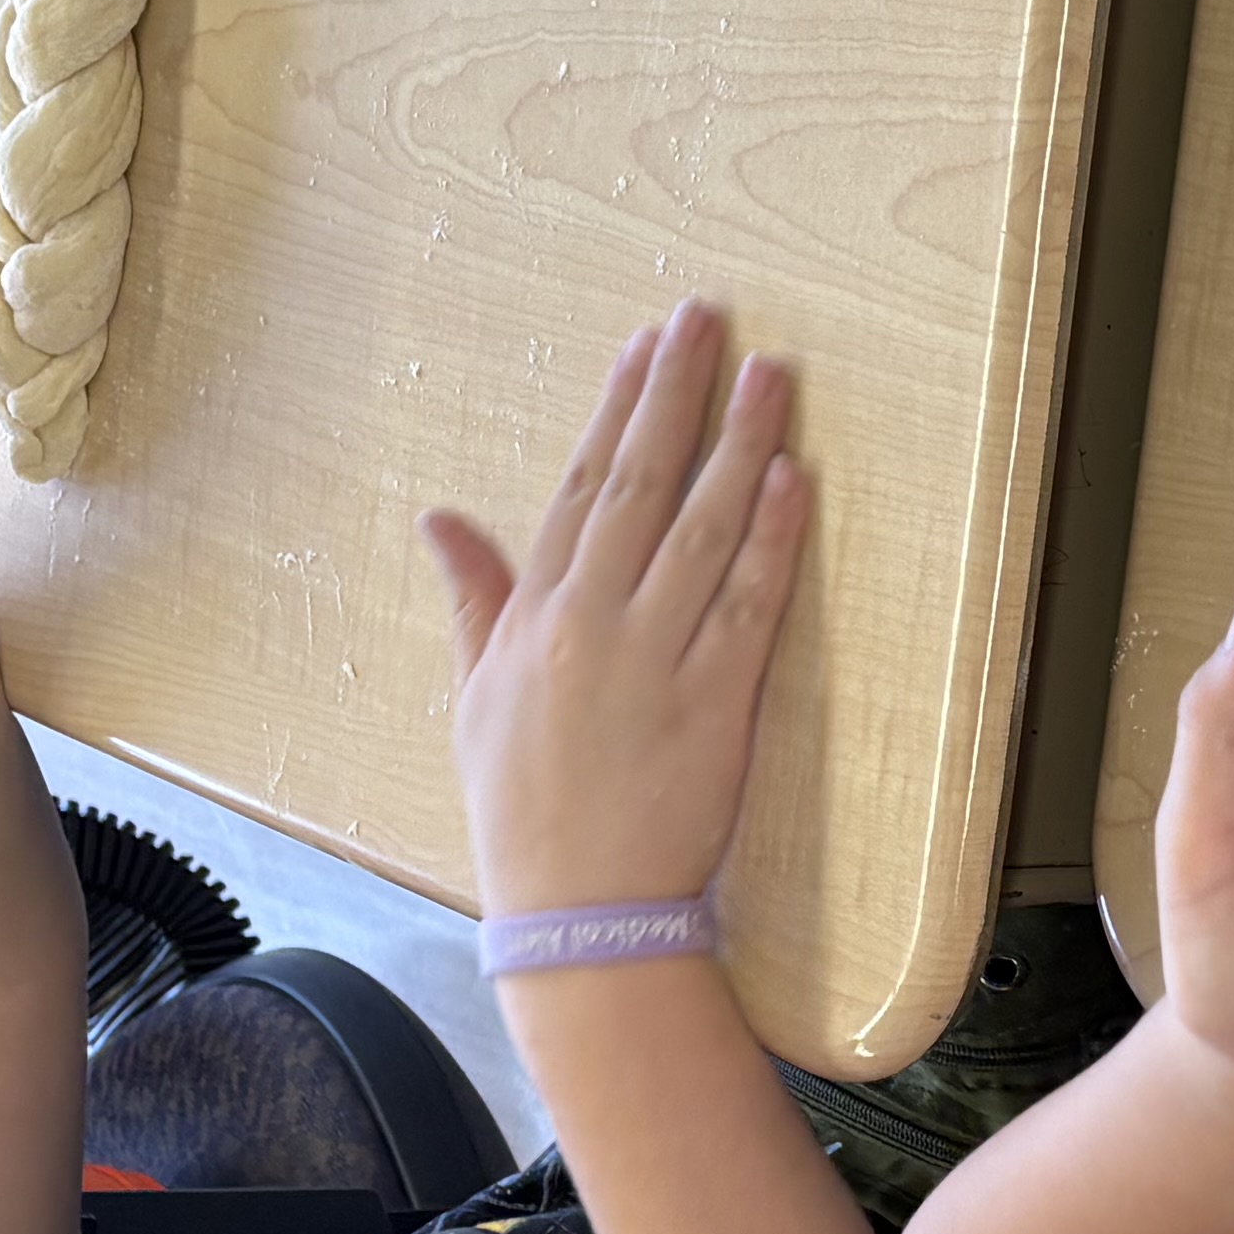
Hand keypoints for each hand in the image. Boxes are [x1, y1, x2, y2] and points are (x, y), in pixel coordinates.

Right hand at [425, 306, 809, 919]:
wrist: (578, 915)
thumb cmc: (524, 813)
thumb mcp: (475, 700)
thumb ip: (473, 600)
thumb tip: (441, 521)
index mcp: (534, 619)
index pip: (582, 488)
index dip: (617, 409)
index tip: (643, 345)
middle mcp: (592, 624)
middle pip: (643, 484)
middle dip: (677, 393)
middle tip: (708, 317)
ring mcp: (656, 660)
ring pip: (703, 528)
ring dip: (739, 442)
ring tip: (770, 373)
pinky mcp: (716, 703)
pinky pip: (749, 604)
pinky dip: (772, 539)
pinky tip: (792, 479)